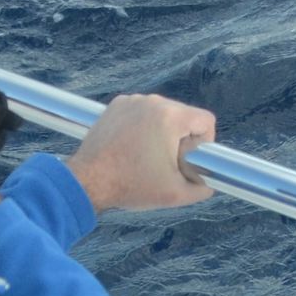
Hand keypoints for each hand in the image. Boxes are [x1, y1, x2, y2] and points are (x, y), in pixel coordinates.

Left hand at [67, 94, 216, 212]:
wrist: (85, 182)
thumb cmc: (131, 185)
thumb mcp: (175, 194)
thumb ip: (202, 189)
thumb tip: (209, 185)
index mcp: (171, 116)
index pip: (206, 120)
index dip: (204, 143)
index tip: (187, 160)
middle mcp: (154, 101)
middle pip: (184, 116)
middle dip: (180, 138)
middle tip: (165, 162)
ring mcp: (132, 101)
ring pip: (163, 113)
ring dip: (161, 132)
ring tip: (145, 155)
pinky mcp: (116, 105)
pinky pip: (142, 111)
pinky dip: (142, 125)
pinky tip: (131, 145)